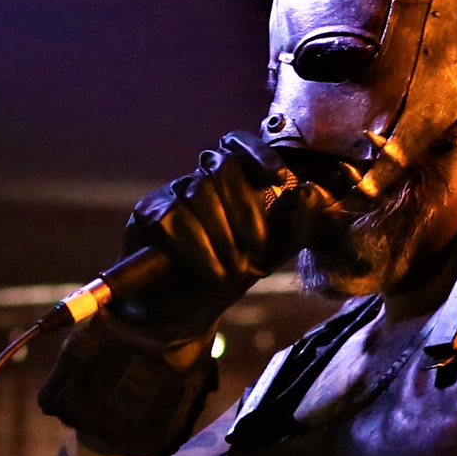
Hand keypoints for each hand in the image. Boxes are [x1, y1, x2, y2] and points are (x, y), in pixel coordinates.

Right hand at [115, 131, 299, 344]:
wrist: (188, 310)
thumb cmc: (231, 272)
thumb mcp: (273, 252)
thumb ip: (297, 224)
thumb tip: (310, 191)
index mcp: (230, 180)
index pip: (238, 145)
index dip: (259, 153)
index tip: (281, 178)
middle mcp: (199, 178)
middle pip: (222, 166)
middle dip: (245, 208)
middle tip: (256, 248)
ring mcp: (171, 193)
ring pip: (198, 192)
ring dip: (222, 236)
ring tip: (232, 270)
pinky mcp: (147, 214)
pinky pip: (172, 217)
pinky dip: (197, 248)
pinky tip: (212, 271)